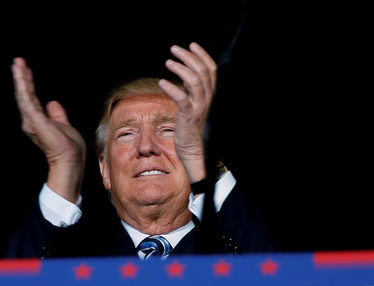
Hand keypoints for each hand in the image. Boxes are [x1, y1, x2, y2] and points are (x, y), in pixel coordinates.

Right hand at [11, 57, 85, 201]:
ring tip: (17, 63)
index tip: (26, 70)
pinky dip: (23, 85)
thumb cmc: (69, 148)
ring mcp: (31, 120)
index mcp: (38, 121)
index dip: (28, 84)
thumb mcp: (64, 125)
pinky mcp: (34, 119)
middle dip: (21, 77)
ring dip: (20, 78)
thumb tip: (51, 103)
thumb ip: (57, 115)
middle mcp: (31, 120)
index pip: (31, 98)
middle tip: (18, 61)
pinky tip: (21, 74)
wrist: (70, 160)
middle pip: (25, 94)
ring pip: (23, 95)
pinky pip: (26, 99)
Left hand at [158, 43, 217, 182]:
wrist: (196, 153)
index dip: (202, 55)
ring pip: (194, 81)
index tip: (191, 45)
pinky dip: (171, 88)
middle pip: (202, 71)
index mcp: (211, 96)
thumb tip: (185, 77)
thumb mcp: (195, 107)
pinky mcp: (189, 117)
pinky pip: (182, 98)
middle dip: (188, 56)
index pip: (211, 70)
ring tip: (168, 62)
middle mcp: (207, 100)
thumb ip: (193, 92)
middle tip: (174, 49)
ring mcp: (199, 108)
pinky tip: (162, 82)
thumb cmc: (193, 131)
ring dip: (180, 68)